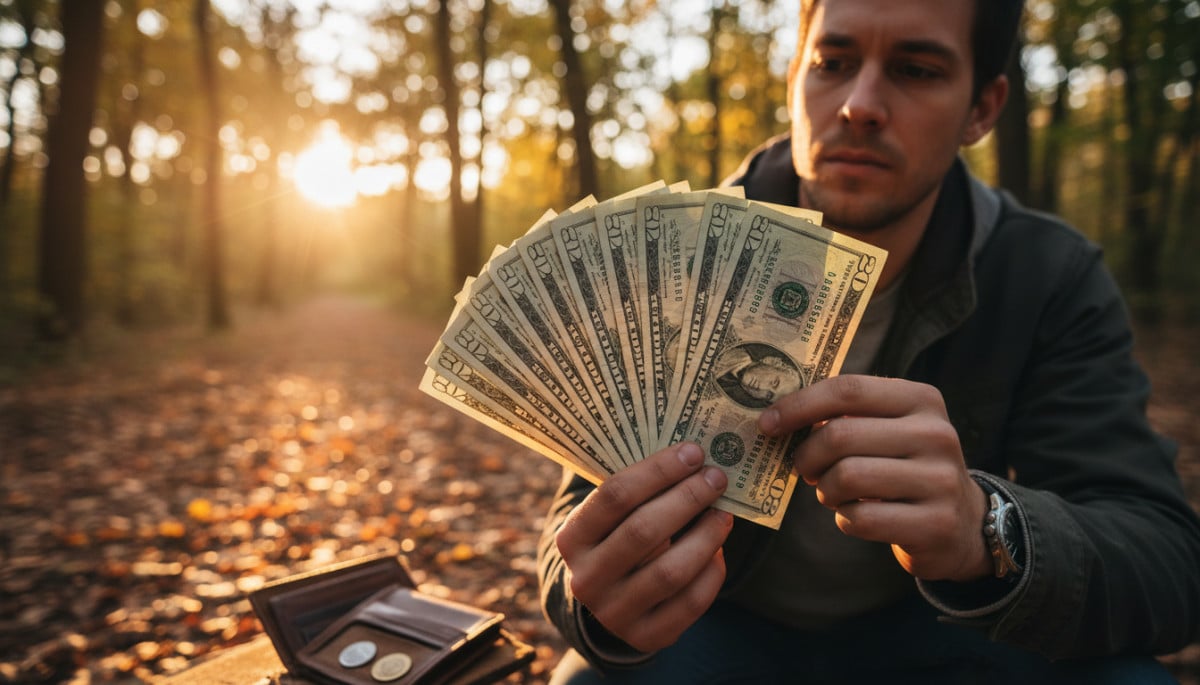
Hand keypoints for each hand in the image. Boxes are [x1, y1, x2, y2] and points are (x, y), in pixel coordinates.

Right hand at [554, 442, 733, 652]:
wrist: (610, 599)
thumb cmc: (618, 538)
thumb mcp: (612, 515)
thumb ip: (639, 487)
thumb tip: (693, 453)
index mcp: (571, 538)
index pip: (615, 496)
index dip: (658, 471)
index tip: (694, 452)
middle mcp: (585, 579)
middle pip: (643, 531)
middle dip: (687, 499)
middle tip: (717, 477)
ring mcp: (614, 613)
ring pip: (670, 572)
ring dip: (705, 536)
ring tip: (724, 513)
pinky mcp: (646, 637)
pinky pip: (690, 603)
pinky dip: (711, 572)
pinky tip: (718, 550)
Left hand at [758, 375, 990, 581]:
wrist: (962, 522)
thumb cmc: (904, 466)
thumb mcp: (888, 429)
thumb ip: (846, 414)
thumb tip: (777, 415)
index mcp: (921, 399)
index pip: (848, 390)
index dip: (799, 405)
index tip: (767, 423)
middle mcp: (937, 434)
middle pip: (841, 435)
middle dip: (807, 456)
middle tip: (805, 469)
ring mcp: (940, 480)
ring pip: (847, 477)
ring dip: (825, 490)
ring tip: (832, 493)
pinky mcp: (935, 524)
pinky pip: (860, 519)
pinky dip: (844, 519)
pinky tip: (854, 516)